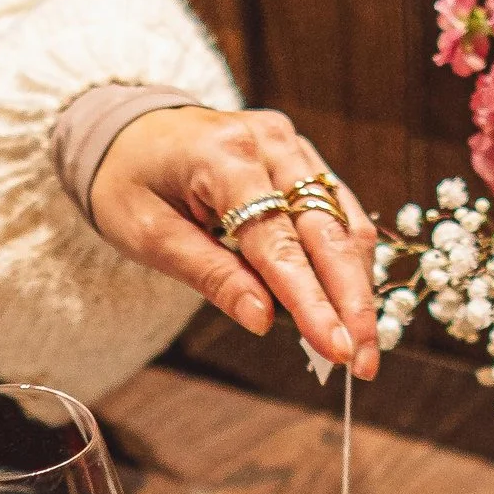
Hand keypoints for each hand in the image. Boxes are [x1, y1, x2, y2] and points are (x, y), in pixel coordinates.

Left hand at [89, 103, 379, 377]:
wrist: (128, 131)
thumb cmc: (129, 182)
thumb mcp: (149, 235)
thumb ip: (210, 275)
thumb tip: (263, 322)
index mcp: (225, 156)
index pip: (279, 242)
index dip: (312, 301)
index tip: (338, 349)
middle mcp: (270, 143)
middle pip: (327, 232)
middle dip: (352, 302)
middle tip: (365, 362)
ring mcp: (292, 146)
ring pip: (344, 223)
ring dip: (358, 287)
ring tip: (361, 346)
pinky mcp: (302, 159)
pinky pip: (338, 214)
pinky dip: (347, 261)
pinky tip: (350, 305)